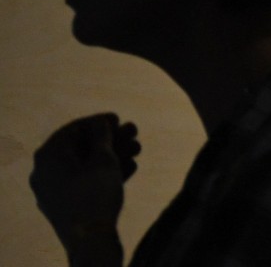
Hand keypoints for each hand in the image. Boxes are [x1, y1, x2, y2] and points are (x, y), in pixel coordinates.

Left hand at [30, 113, 139, 256]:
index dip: (98, 121)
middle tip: (134, 133)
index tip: (119, 118)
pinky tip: (130, 167)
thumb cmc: (95, 194)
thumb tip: (99, 123)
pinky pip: (84, 181)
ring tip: (137, 150)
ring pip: (85, 165)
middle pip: (81, 147)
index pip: (73, 129)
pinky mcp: (65, 205)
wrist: (90, 241)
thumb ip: (102, 136)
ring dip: (112, 155)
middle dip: (111, 140)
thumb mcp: (103, 160)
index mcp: (47, 156)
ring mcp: (53, 190)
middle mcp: (44, 172)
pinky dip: (104, 173)